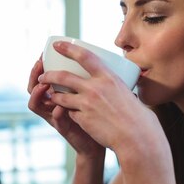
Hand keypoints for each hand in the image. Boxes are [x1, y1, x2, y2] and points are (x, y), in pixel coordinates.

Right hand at [27, 55, 103, 157]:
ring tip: (43, 84)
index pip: (41, 76)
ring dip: (38, 93)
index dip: (40, 65)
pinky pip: (56, 120)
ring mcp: (54, 116)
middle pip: (33, 88)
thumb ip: (86, 78)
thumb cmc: (96, 113)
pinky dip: (57, 113)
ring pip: (36, 104)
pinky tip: (60, 107)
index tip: (42, 52)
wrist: (101, 138)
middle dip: (34, 75)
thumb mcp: (89, 92)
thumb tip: (93, 55)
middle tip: (39, 64)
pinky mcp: (63, 128)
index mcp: (56, 93)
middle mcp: (51, 104)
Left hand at [38, 41, 162, 155]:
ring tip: (52, 96)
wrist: (136, 138)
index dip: (69, 48)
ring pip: (61, 96)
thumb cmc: (139, 118)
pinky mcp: (83, 119)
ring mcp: (87, 104)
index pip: (85, 56)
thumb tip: (120, 88)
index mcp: (109, 78)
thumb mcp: (129, 95)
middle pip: (64, 76)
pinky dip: (68, 112)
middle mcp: (95, 88)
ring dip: (54, 95)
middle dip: (49, 75)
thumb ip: (119, 90)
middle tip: (44, 76)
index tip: (57, 45)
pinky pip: (70, 113)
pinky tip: (69, 114)